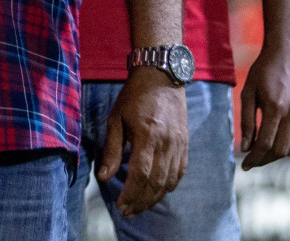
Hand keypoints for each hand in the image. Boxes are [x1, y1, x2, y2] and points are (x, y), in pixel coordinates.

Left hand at [96, 69, 188, 216]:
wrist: (161, 76)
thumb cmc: (134, 96)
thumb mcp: (115, 119)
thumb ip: (111, 149)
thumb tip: (104, 177)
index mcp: (148, 136)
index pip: (140, 174)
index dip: (131, 194)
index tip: (121, 206)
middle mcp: (166, 143)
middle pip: (156, 182)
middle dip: (141, 201)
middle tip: (128, 212)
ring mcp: (179, 144)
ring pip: (169, 181)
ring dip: (155, 197)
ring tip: (140, 207)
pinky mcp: (185, 144)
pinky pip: (180, 172)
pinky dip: (169, 186)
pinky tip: (158, 192)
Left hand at [240, 45, 289, 168]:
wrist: (286, 55)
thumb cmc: (262, 72)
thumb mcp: (248, 93)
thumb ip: (247, 122)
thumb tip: (245, 148)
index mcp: (275, 108)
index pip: (265, 144)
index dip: (254, 158)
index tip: (244, 165)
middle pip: (280, 151)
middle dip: (264, 160)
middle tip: (251, 161)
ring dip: (277, 155)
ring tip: (261, 152)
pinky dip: (289, 147)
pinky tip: (276, 142)